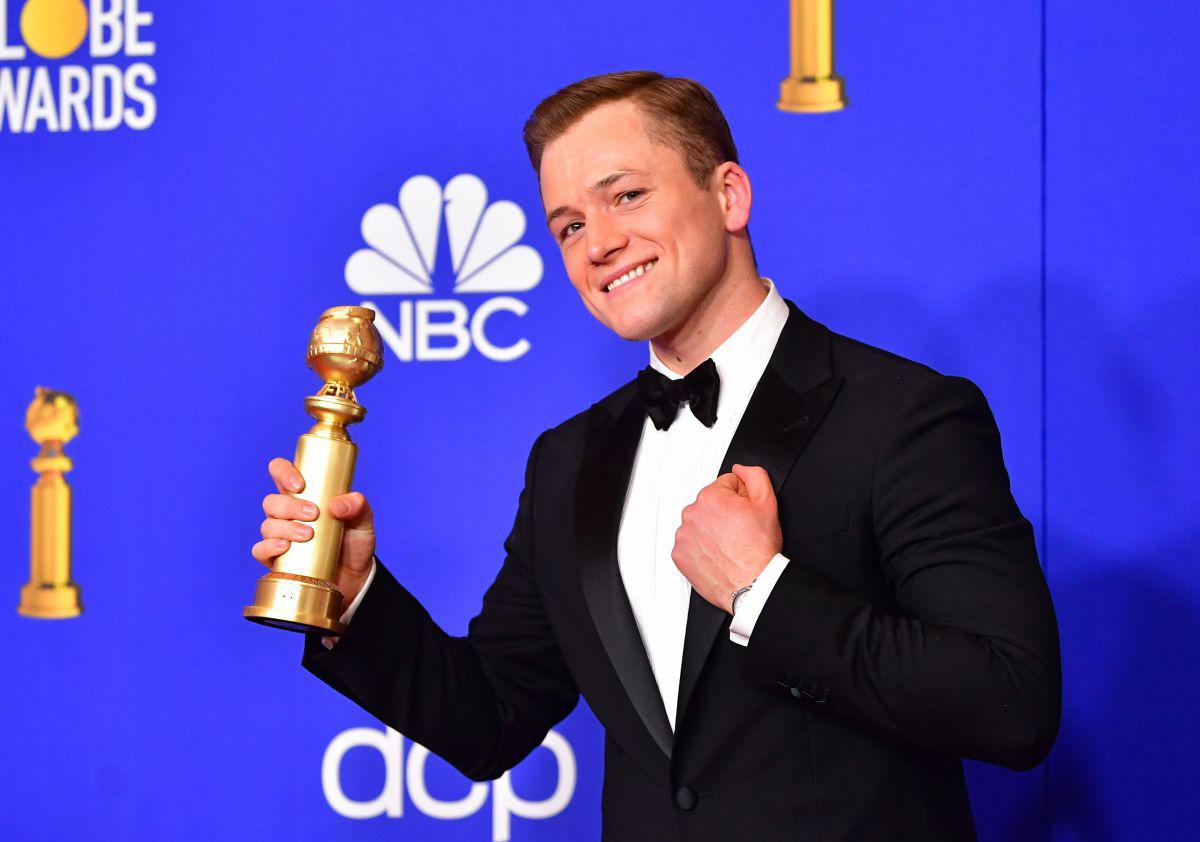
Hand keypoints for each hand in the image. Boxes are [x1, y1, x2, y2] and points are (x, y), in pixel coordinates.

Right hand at [251, 457, 376, 605]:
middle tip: (313, 514)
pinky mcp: (277, 559)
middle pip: (272, 501)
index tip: (299, 484)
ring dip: (285, 528)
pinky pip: (260, 550)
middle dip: (290, 506)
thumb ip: (358, 506)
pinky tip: (285, 548)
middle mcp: (288, 514)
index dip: (283, 472)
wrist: (356, 577)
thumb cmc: (355, 541)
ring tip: (308, 535)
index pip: (281, 473)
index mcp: (304, 495)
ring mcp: (280, 536)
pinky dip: (269, 547)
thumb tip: (336, 504)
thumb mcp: (363, 520)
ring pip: (267, 525)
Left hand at [671, 464, 781, 613]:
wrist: (752, 585)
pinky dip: (701, 547)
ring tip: (729, 545)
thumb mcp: (767, 503)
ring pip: (700, 523)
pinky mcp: (679, 555)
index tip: (745, 515)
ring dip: (711, 530)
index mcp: (710, 497)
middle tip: (739, 532)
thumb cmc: (759, 550)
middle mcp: (691, 514)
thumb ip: (754, 475)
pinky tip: (717, 554)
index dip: (741, 499)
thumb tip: (740, 469)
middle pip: (711, 503)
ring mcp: (683, 536)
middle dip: (724, 513)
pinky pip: (690, 543)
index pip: (726, 485)